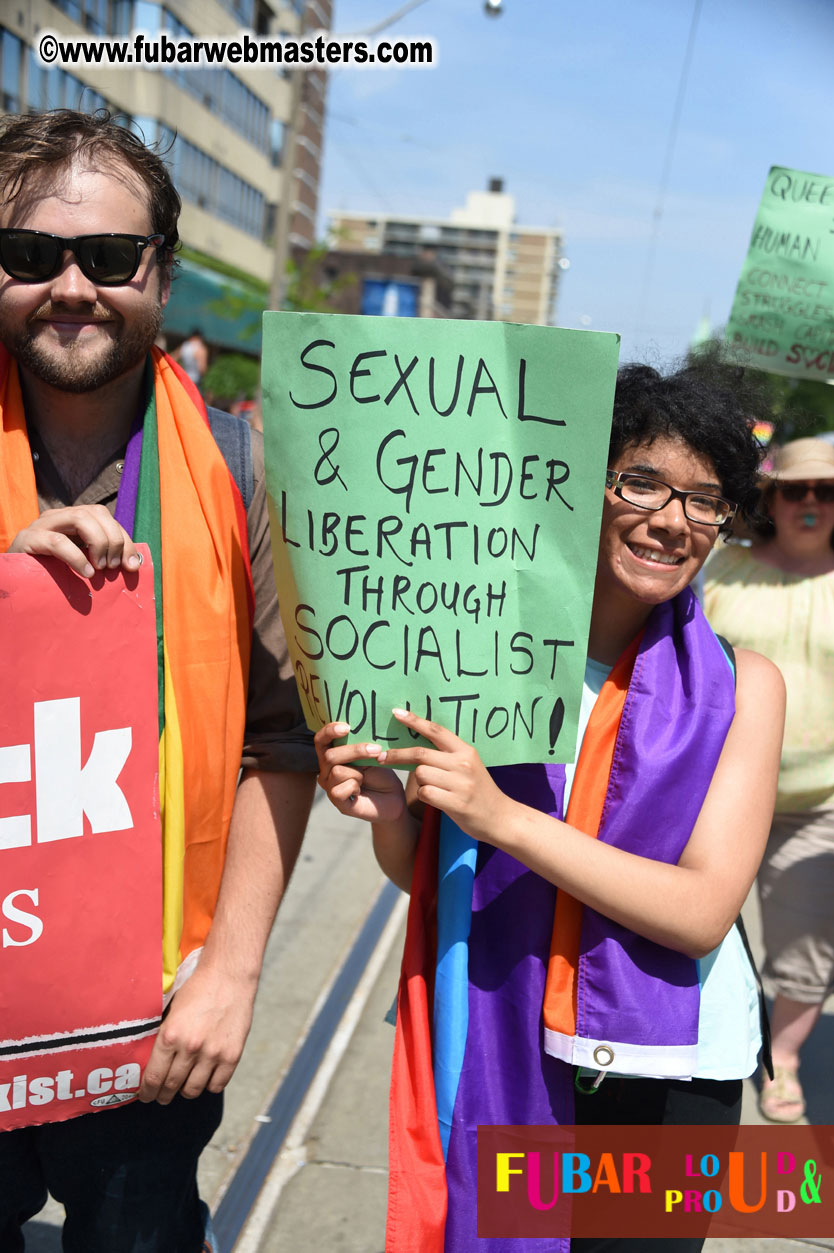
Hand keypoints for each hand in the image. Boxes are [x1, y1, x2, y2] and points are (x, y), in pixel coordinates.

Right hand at [9, 506, 141, 577]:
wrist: (13, 581)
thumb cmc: (51, 575)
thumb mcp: (82, 564)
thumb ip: (104, 560)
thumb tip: (135, 565)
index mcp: (73, 520)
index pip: (106, 518)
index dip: (124, 540)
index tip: (132, 565)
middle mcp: (59, 517)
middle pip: (96, 512)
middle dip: (113, 540)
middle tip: (112, 567)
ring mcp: (42, 525)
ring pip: (79, 518)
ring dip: (98, 543)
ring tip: (100, 569)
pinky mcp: (28, 539)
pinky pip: (57, 542)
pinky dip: (76, 557)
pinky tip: (86, 573)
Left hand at [138, 962, 252, 1104]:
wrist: (229, 974)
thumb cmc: (198, 988)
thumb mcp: (172, 1010)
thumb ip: (163, 1036)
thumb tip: (150, 1062)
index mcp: (170, 1035)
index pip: (153, 1077)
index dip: (147, 1092)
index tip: (146, 1096)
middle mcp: (190, 1048)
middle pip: (170, 1087)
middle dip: (162, 1095)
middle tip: (161, 1096)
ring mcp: (212, 1053)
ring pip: (192, 1090)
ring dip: (184, 1092)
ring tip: (183, 1087)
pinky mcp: (232, 1055)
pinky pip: (216, 1085)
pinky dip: (208, 1086)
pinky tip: (205, 1077)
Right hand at [315, 721, 405, 823]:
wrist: (393, 798)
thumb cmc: (381, 773)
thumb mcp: (370, 754)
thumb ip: (359, 744)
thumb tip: (357, 729)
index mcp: (332, 755)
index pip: (320, 740)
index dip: (329, 731)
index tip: (347, 727)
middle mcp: (326, 771)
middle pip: (330, 756)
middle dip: (355, 751)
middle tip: (376, 749)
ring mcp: (329, 787)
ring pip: (337, 771)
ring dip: (358, 773)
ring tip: (366, 778)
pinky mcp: (337, 802)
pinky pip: (339, 790)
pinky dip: (354, 787)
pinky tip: (360, 791)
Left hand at [377, 708, 509, 841]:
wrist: (500, 817)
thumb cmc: (479, 791)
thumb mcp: (469, 766)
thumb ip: (448, 756)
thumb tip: (417, 748)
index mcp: (466, 751)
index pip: (436, 731)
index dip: (415, 720)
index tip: (396, 713)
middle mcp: (463, 764)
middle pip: (421, 754)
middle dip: (397, 755)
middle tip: (381, 757)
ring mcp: (460, 784)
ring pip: (421, 774)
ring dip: (420, 781)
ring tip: (434, 788)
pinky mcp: (456, 803)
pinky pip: (425, 793)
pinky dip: (425, 796)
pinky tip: (437, 800)